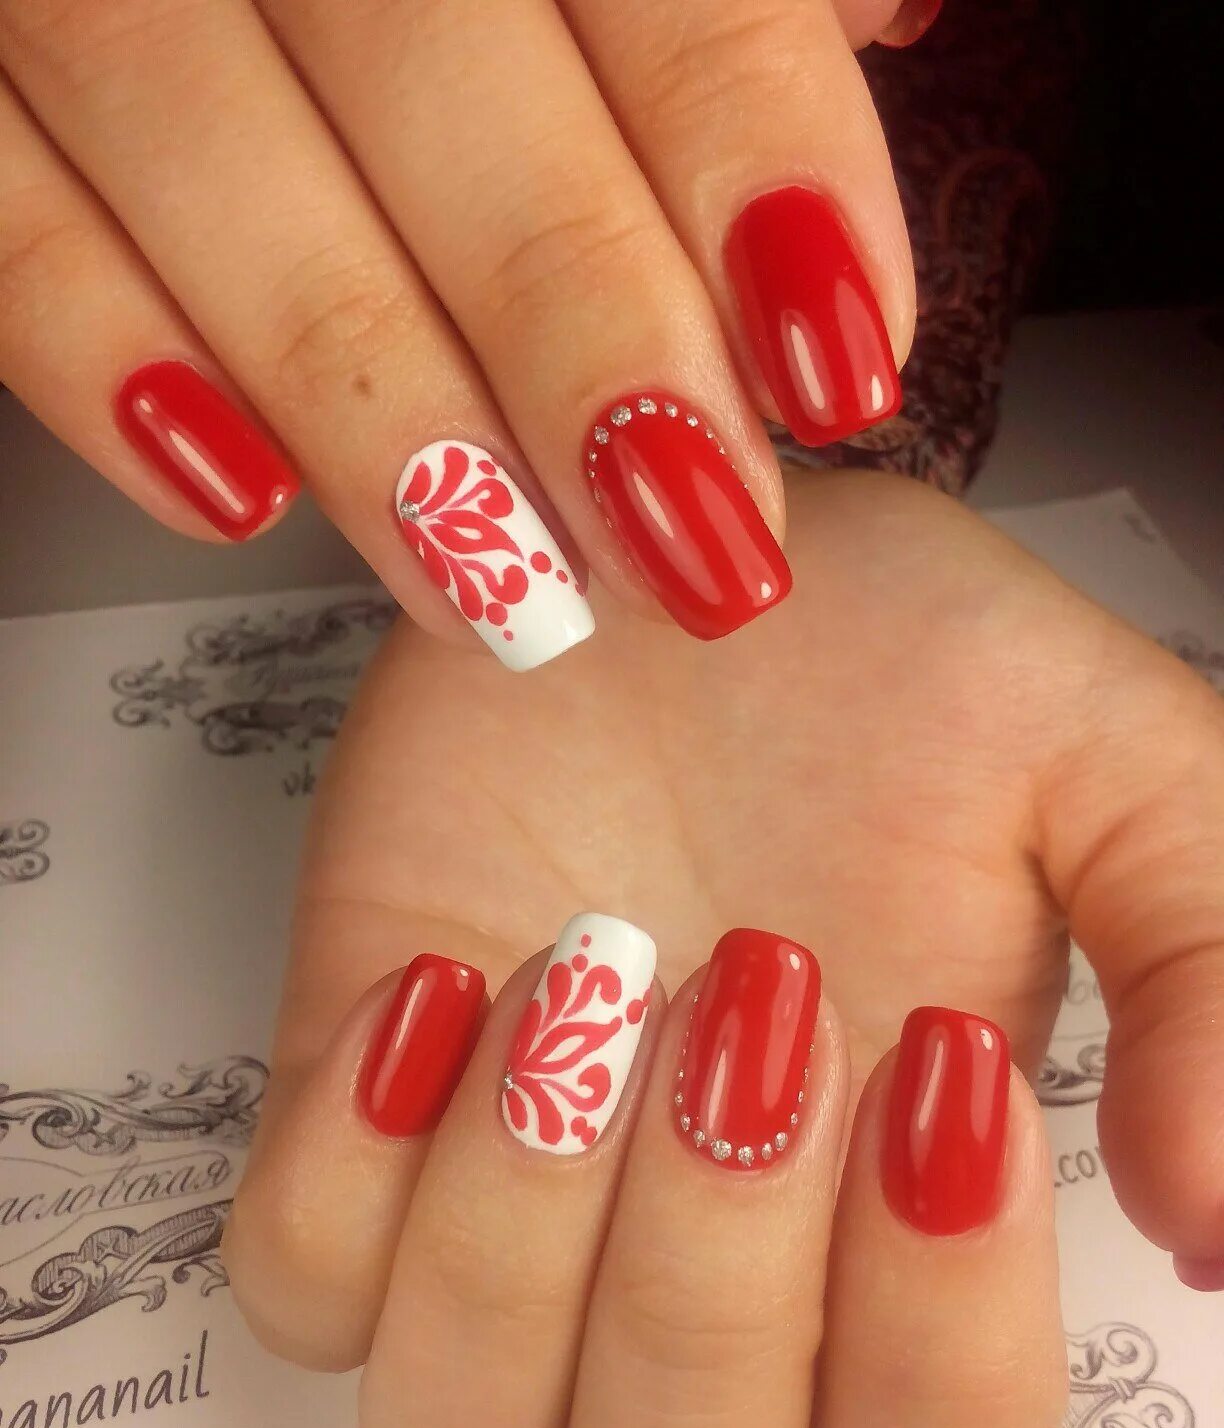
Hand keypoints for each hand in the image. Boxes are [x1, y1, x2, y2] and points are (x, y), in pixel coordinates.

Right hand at [0, 0, 916, 665]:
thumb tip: (890, 20)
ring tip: (512, 588)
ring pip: (210, 155)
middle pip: (443, 79)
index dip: (761, 170)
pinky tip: (235, 495)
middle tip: (697, 534)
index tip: (837, 361)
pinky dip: (96, 350)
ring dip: (378, 410)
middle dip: (587, 337)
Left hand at [220, 466, 1223, 1427]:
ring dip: (526, 1232)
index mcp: (897, 1249)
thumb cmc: (889, 662)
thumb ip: (1201, 971)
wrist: (673, 546)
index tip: (932, 1070)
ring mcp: (500, 1212)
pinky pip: (298, 1278)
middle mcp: (696, 1279)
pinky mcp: (344, 1110)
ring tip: (600, 970)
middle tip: (760, 997)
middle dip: (714, 1291)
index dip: (934, 1361)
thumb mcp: (1112, 769)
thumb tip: (1210, 1214)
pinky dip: (360, 1165)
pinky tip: (448, 975)